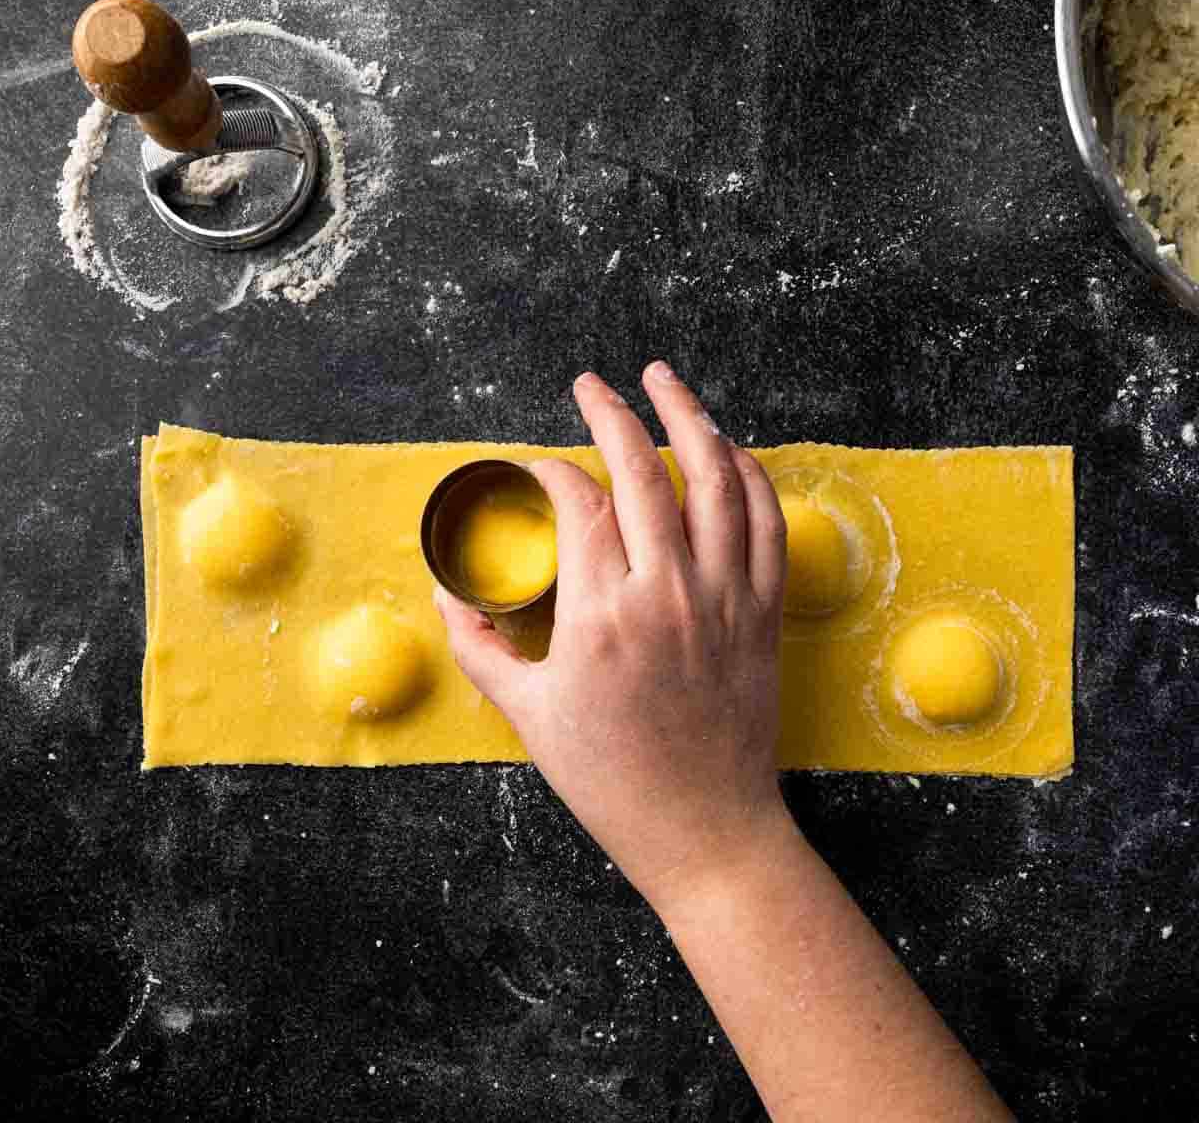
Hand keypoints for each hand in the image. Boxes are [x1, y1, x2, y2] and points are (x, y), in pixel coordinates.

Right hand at [435, 361, 788, 908]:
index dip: (551, 471)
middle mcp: (667, 592)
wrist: (705, 830)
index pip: (577, 503)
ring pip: (714, 479)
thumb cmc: (613, 780)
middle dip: (611, 412)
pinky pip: (765, 522)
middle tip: (591, 383)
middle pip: (641, 470)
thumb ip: (480, 648)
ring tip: (664, 380)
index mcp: (600, 615)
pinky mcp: (763, 612)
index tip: (536, 469)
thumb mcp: (529, 716)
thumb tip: (444, 599)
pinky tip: (726, 450)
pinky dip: (748, 474)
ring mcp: (725, 597)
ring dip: (690, 417)